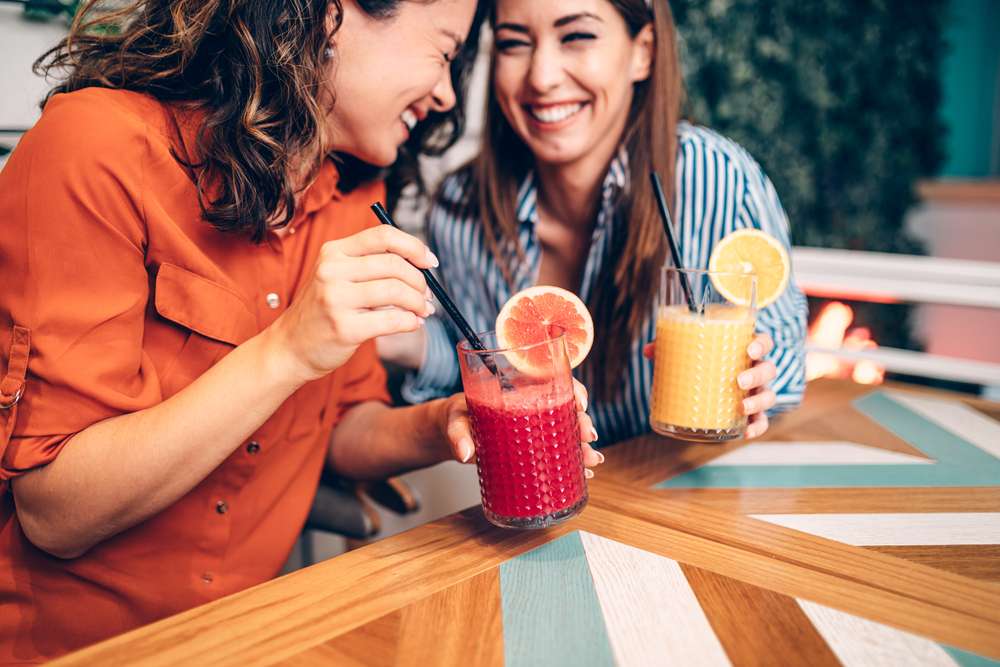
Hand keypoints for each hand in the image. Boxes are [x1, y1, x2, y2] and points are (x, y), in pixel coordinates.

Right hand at [268, 225, 436, 382]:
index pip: (383, 235)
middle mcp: (332, 271)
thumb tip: (421, 266)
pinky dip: (410, 322)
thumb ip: (371, 265)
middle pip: (395, 264)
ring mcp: (336, 299)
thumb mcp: (337, 277)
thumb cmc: (322, 311)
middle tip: (427, 296)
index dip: (414, 246)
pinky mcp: (344, 328)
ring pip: (396, 291)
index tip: (430, 262)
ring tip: (422, 311)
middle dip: (420, 282)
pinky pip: (393, 320)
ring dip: (418, 303)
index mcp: (334, 252)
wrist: (291, 347)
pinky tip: (412, 324)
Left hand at [438, 379, 604, 476]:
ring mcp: (533, 430)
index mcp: (519, 390)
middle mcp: (532, 408)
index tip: (580, 403)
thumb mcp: (456, 420)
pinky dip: (572, 463)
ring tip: (592, 461)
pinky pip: (557, 453)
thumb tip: (464, 453)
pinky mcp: (531, 450)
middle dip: (583, 423)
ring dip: (583, 447)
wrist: (451, 434)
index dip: (573, 390)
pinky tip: (584, 473)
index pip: (555, 381)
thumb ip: (459, 434)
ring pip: (567, 433)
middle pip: (567, 410)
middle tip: (588, 438)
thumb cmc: (456, 417)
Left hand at [643, 332, 777, 438]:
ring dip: (759, 402)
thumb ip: (668, 348)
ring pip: (769, 396)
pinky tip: (746, 433)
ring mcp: (756, 393)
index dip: (762, 344)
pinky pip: (762, 421)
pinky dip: (758, 427)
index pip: (764, 342)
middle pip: (769, 369)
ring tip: (742, 407)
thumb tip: (649, 351)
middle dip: (758, 375)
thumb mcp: (685, 353)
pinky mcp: (752, 414)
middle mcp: (755, 371)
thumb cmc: (699, 364)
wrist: (704, 388)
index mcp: (744, 351)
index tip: (750, 349)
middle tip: (739, 381)